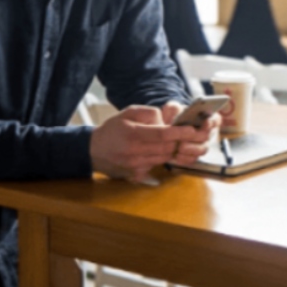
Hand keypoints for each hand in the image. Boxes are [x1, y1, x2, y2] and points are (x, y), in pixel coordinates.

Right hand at [89, 104, 211, 182]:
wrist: (94, 150)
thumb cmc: (113, 128)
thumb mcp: (128, 112)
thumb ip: (148, 113)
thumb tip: (165, 121)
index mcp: (132, 134)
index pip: (161, 134)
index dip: (179, 132)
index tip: (192, 130)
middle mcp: (134, 152)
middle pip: (166, 148)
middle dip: (178, 141)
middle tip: (184, 134)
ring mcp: (135, 165)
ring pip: (164, 158)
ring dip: (170, 150)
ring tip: (169, 141)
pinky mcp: (136, 174)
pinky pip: (156, 165)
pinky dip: (160, 157)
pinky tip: (155, 150)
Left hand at [161, 100, 221, 161]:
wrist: (165, 131)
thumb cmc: (172, 117)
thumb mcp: (172, 108)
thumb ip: (175, 108)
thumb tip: (178, 112)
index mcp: (207, 119)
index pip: (216, 120)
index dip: (213, 121)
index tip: (206, 121)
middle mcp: (206, 133)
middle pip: (207, 136)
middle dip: (198, 136)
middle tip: (189, 134)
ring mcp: (201, 146)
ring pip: (202, 150)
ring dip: (192, 149)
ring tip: (180, 147)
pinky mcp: (192, 156)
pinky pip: (192, 159)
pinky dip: (184, 158)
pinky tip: (176, 155)